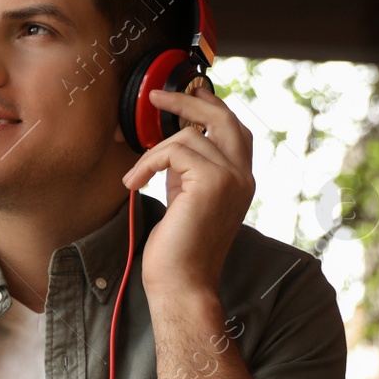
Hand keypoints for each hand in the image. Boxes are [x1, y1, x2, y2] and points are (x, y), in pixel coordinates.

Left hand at [122, 86, 254, 300]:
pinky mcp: (212, 182)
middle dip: (189, 101)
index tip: (184, 94)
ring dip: (152, 152)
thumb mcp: (186, 199)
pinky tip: (135, 183)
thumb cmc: (178, 250)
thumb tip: (174, 142)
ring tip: (135, 177)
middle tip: (156, 97)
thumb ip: (187, 171)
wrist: (181, 284)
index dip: (210, 107)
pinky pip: (174, 151)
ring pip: (189, 136)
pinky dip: (148, 163)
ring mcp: (232, 178)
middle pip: (223, 117)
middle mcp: (244, 176)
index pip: (234, 129)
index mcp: (241, 179)